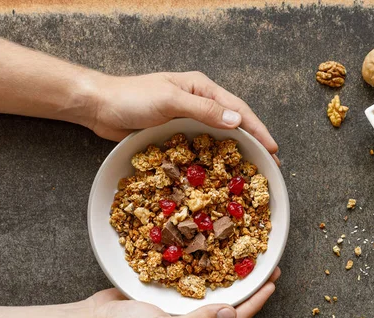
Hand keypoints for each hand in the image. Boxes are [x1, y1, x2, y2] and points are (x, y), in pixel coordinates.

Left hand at [87, 71, 278, 163]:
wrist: (101, 107)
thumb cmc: (132, 98)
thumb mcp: (170, 101)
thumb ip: (204, 110)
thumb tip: (238, 122)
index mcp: (202, 89)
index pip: (237, 110)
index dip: (258, 130)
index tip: (273, 149)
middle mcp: (199, 103)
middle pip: (233, 124)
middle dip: (253, 143)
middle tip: (269, 165)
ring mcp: (187, 120)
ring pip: (219, 138)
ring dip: (235, 154)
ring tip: (250, 172)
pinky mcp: (176, 135)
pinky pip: (201, 148)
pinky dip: (214, 160)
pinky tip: (220, 173)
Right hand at [88, 268, 279, 317]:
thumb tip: (231, 312)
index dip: (254, 303)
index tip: (271, 284)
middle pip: (230, 309)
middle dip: (251, 291)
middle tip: (270, 270)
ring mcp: (184, 315)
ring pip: (217, 296)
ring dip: (234, 281)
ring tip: (251, 264)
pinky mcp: (174, 300)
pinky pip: (199, 287)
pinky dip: (212, 274)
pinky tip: (220, 261)